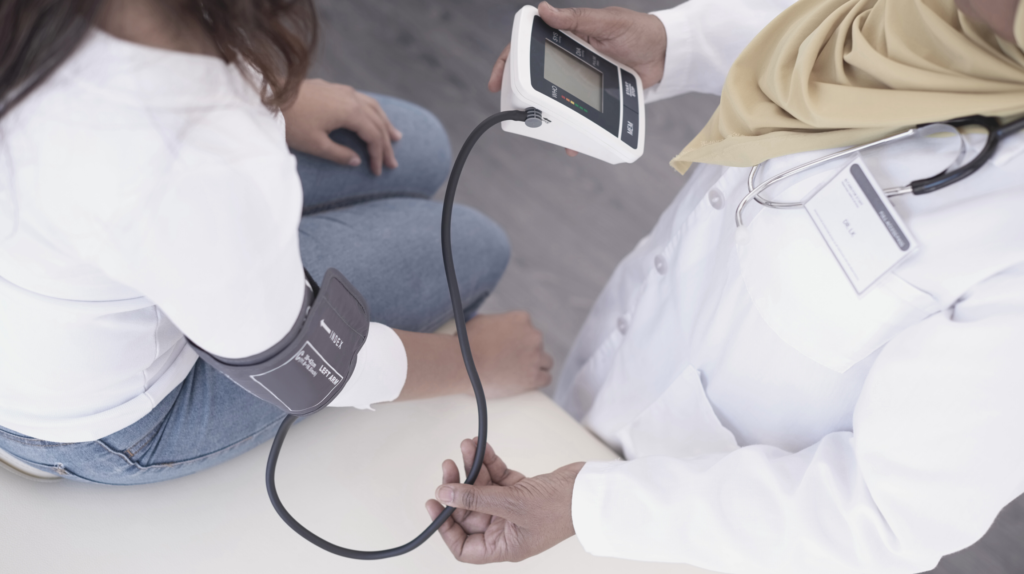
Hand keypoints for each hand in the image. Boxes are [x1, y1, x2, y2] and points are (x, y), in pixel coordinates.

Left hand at [282, 78, 400, 174]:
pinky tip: (372, 118)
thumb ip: (339, 154)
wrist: (268, 96)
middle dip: (386, 144)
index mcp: (350, 112)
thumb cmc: (291, 122)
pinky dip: (373, 112)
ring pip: (373, 107)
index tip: (378, 172)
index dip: (378, 155)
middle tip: (392, 162)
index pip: (373, 136)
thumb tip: (357, 161)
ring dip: (385, 124)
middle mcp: (351, 98)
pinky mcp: (334, 88)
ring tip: (395, 137)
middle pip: (378, 122)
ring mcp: (343, 91)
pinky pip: (363, 100)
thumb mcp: (315, 144)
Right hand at [394, 312, 551, 401]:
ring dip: (535, 366)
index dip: (519, 339)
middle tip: (512, 361)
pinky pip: (546, 378)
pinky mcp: (534, 377)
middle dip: (527, 352)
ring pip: (545, 362)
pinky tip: (529, 383)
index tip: (511, 347)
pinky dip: (537, 381)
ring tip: (521, 373)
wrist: (463, 364)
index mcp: (521, 319)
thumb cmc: (466, 344)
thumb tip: (486, 322)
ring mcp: (535, 357)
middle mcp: (533, 336)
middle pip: (536, 345)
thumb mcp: (477, 322)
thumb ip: (490, 321)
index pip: (528, 329)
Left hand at [425, 438, 584, 562]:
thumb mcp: (512, 503)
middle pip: (469, 511)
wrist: (591, 489)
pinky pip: (497, 476)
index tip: (434, 504)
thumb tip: (444, 494)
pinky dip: (489, 462)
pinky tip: (481, 447)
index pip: (464, 546)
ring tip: (466, 447)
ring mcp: (513, 509)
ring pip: (481, 489)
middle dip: (458, 487)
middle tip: (449, 467)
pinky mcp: (520, 490)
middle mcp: (506, 529)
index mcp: (504, 546)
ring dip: (472, 468)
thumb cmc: (561, 508)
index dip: (445, 527)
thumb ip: (475, 499)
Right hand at [488, 1, 666, 157]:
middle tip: (517, 111)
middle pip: (538, 78)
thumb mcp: (607, 22)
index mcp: (567, 36)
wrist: (666, 55)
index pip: (530, 46)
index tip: (498, 81)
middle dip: (524, 97)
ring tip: (543, 131)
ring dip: (548, 117)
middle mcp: (570, 58)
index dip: (510, 63)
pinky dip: (574, 129)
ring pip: (557, 100)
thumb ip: (577, 19)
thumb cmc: (638, 31)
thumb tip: (545, 10)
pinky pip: (579, 114)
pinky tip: (572, 142)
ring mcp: (581, 79)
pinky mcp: (595, 96)